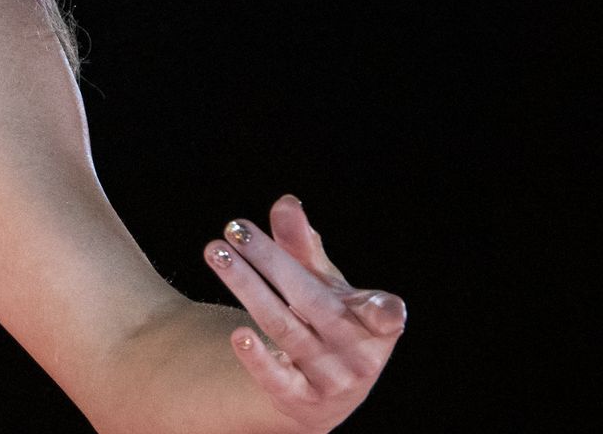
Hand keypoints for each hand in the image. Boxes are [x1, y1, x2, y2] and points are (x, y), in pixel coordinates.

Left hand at [203, 194, 406, 432]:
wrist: (325, 391)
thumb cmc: (327, 319)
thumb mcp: (322, 284)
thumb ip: (302, 246)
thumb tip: (285, 202)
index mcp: (375, 322)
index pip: (383, 316)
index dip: (385, 313)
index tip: (387, 308)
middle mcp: (357, 353)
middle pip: (310, 302)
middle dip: (270, 262)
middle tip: (233, 230)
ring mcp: (330, 380)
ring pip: (284, 329)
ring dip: (246, 288)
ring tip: (215, 253)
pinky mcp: (301, 400)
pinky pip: (277, 379)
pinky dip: (258, 358)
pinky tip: (237, 334)